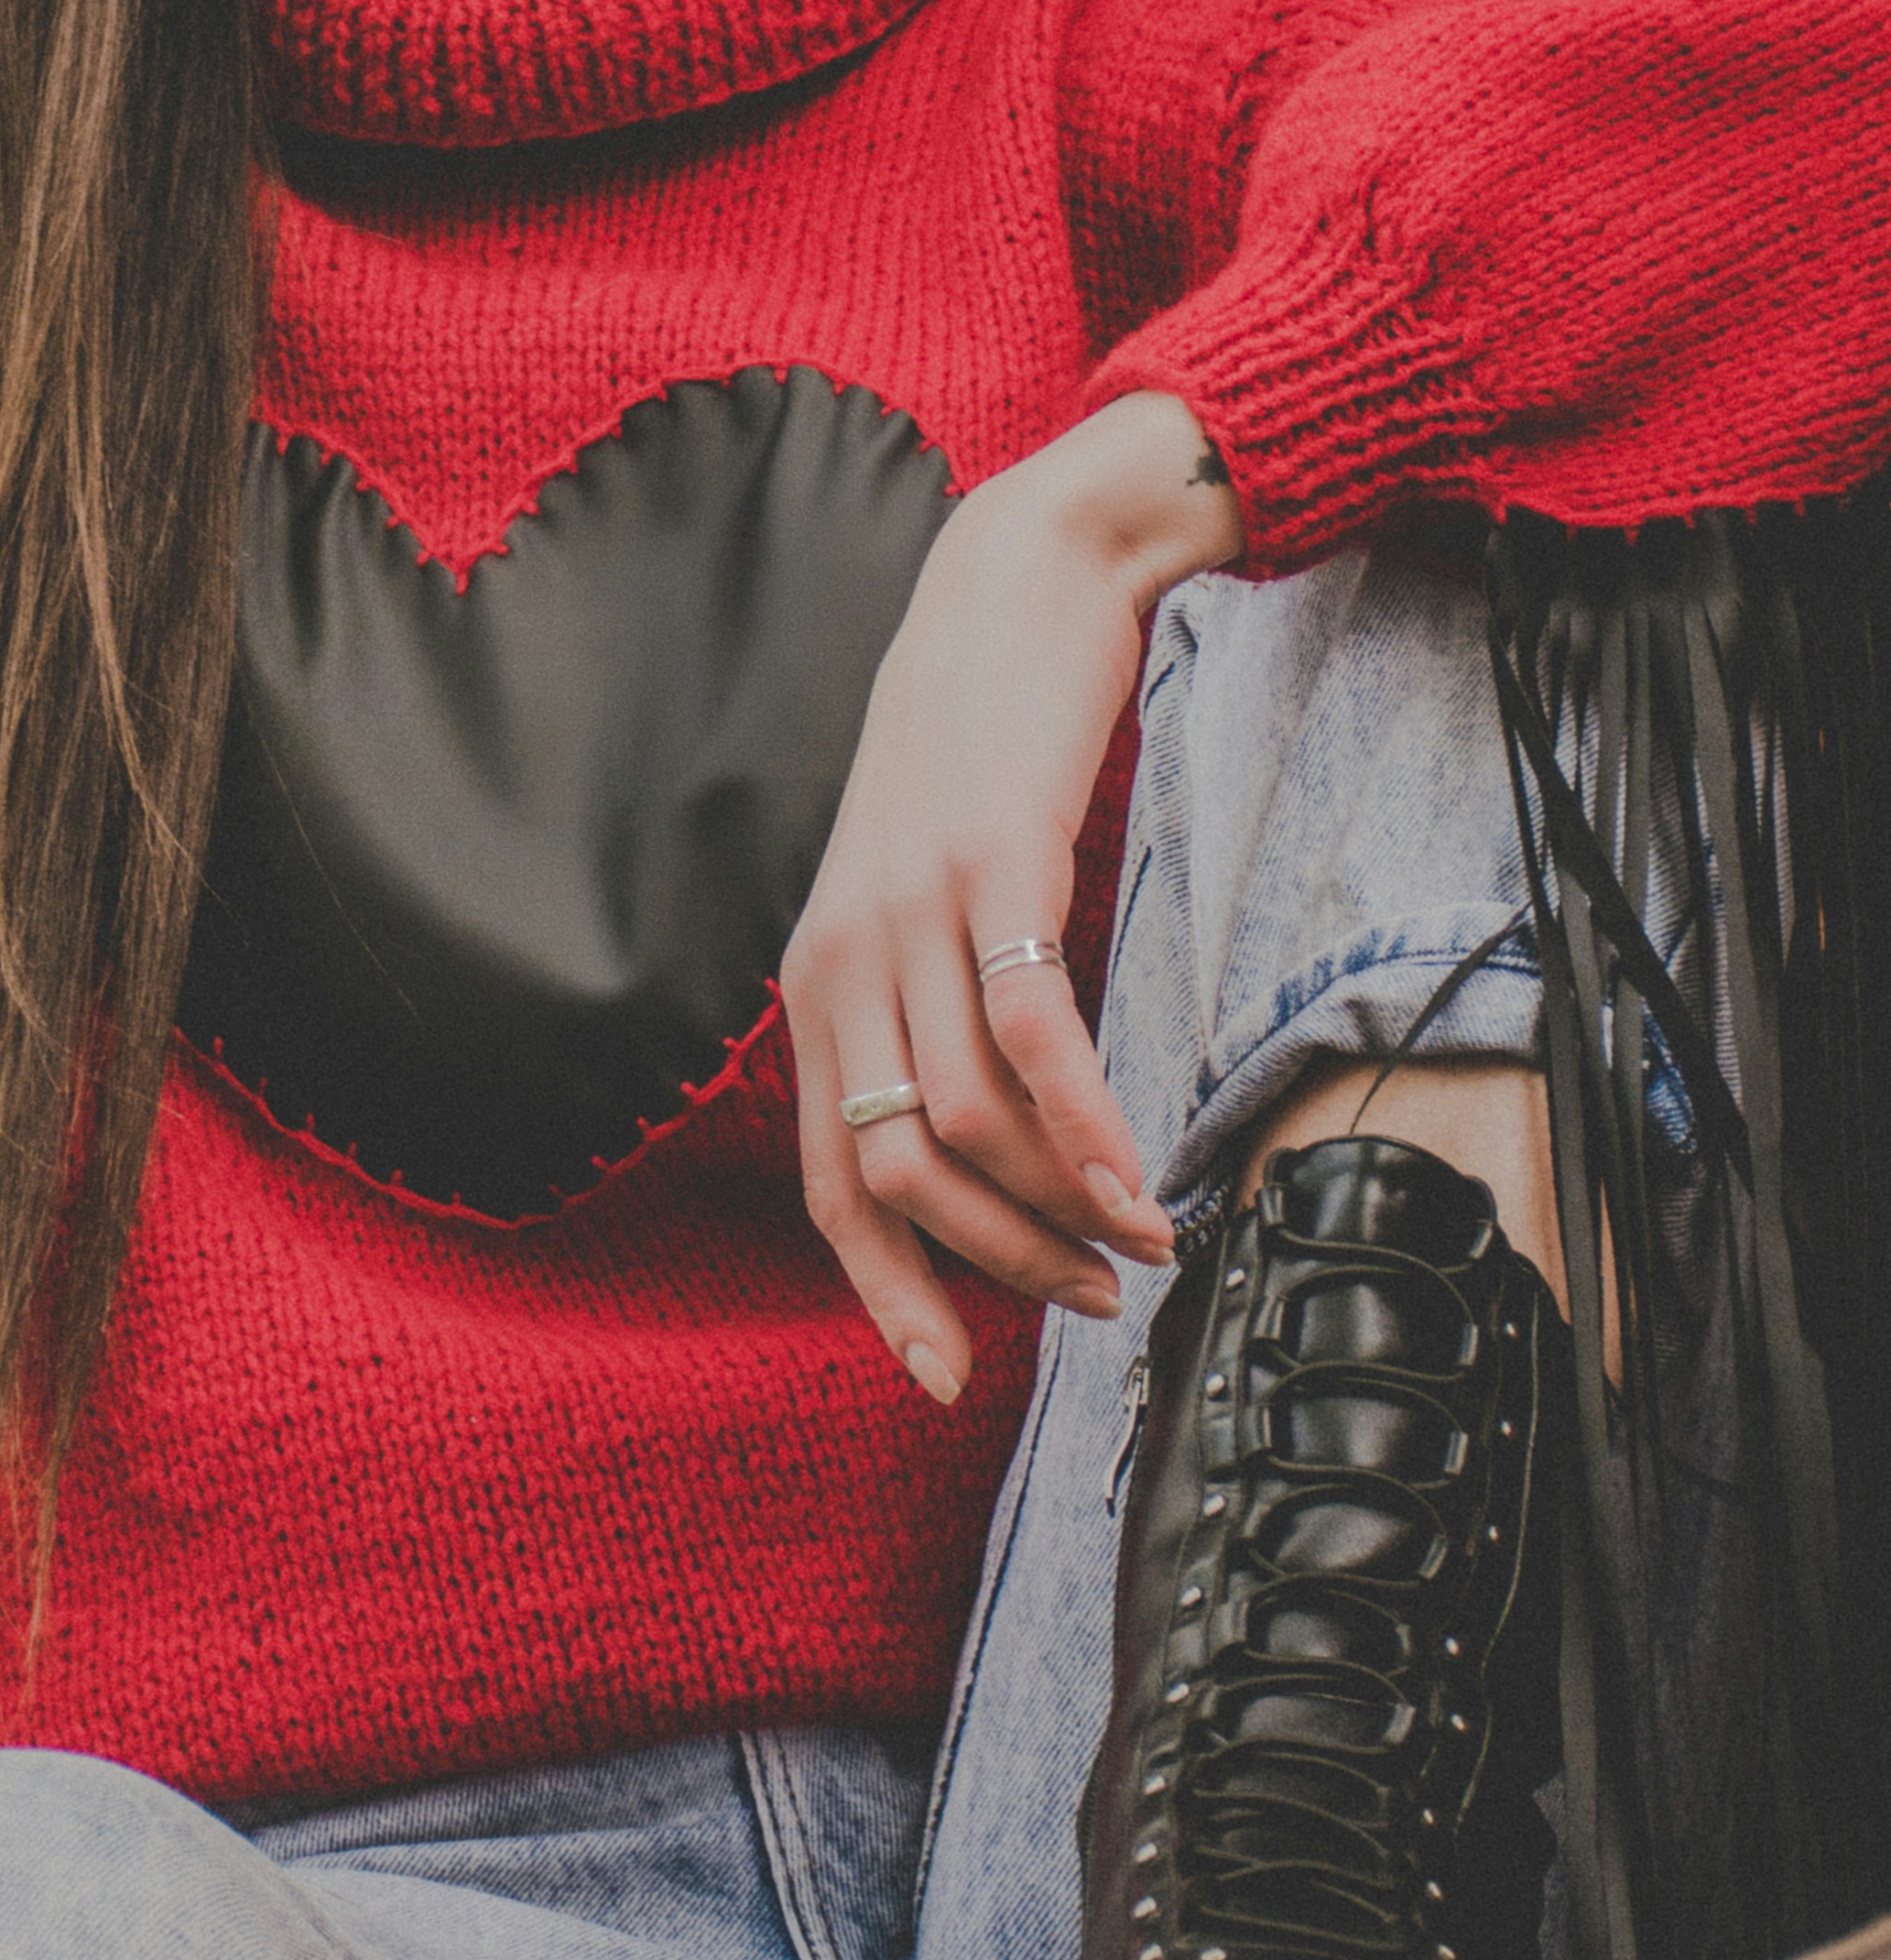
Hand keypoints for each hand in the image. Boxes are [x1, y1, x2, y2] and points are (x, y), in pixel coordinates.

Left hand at [779, 394, 1240, 1399]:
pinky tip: (1143, 1175)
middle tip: (1094, 1298)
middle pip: (898, 1174)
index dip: (888, 1290)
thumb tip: (975, 1141)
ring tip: (1143, 1240)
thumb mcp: (917, 889)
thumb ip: (923, 1004)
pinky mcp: (994, 866)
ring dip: (1061, 1208)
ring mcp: (912, 910)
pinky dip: (1089, 1126)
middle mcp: (843, 954)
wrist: (1017, 583)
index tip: (950, 1376)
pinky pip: (1033, 1036)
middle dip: (1001, 1264)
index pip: (827, 1179)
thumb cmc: (976, 748)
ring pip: (966, 1122)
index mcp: (815, 977)